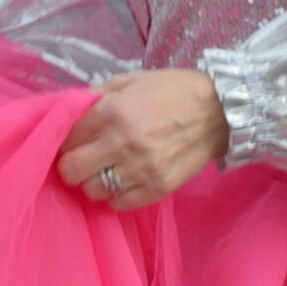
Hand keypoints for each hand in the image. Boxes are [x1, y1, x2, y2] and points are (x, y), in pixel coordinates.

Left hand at [55, 69, 229, 210]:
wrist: (219, 111)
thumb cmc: (172, 90)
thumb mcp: (131, 80)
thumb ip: (97, 95)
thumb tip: (69, 111)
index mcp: (113, 112)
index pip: (67, 138)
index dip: (66, 139)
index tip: (74, 140)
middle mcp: (123, 144)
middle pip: (71, 171)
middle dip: (72, 164)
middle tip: (84, 158)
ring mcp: (142, 170)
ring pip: (93, 191)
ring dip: (94, 181)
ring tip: (107, 170)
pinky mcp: (158, 189)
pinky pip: (120, 204)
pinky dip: (116, 195)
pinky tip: (125, 180)